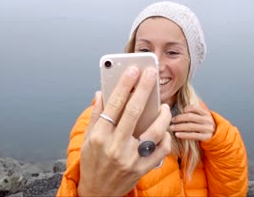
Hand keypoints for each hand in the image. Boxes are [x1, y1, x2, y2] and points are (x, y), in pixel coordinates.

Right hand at [78, 66, 171, 196]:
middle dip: (144, 89)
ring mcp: (130, 159)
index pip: (114, 105)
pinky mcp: (142, 169)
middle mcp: (115, 147)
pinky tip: (164, 130)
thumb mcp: (88, 139)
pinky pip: (161, 150)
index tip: (133, 70)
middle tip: (151, 73)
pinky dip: (166, 138)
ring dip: (162, 115)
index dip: (125, 85)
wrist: (98, 192)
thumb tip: (101, 93)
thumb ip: (96, 115)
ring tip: (164, 106)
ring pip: (154, 132)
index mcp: (100, 137)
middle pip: (134, 112)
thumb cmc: (93, 163)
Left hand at [169, 104, 215, 140]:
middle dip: (179, 118)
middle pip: (190, 117)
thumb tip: (180, 110)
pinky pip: (192, 135)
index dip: (185, 109)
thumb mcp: (203, 118)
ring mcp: (207, 129)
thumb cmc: (205, 126)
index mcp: (206, 113)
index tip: (179, 112)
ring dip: (179, 127)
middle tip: (171, 120)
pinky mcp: (206, 137)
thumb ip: (195, 114)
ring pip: (190, 126)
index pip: (194, 107)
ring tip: (171, 128)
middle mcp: (207, 120)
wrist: (216, 137)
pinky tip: (177, 134)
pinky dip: (184, 135)